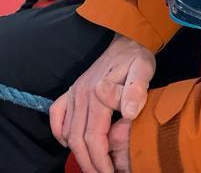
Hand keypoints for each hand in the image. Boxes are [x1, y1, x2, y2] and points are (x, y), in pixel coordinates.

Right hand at [49, 33, 154, 172]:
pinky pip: (56, 117)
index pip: (94, 137)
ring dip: (77, 153)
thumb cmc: (137, 57)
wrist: (127, 39)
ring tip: (93, 165)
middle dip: (89, 163)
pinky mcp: (70, 91)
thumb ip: (136, 90)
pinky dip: (60, 134)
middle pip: (78, 140)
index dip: (100, 160)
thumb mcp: (144, 69)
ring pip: (67, 133)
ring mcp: (73, 93)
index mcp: (97, 92)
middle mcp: (80, 94)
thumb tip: (128, 112)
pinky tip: (71, 143)